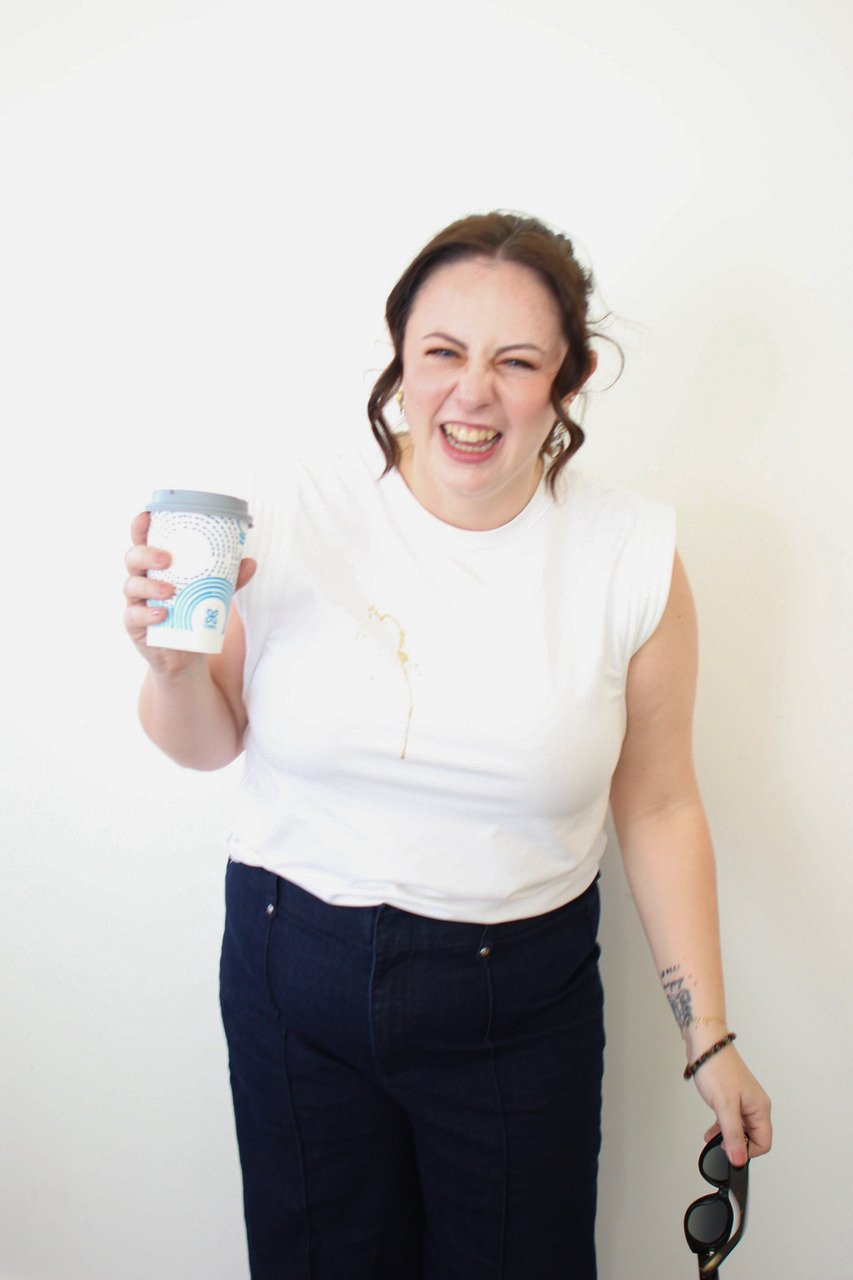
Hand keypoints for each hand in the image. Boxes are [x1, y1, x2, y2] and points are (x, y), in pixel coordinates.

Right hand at [123, 511, 255, 675]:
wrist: (186, 655)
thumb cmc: (195, 614)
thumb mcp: (213, 595)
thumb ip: (229, 579)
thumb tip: (250, 562)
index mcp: (156, 566)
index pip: (143, 540)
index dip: (140, 527)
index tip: (147, 515)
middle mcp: (142, 579)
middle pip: (132, 558)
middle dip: (146, 554)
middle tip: (167, 559)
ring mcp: (136, 602)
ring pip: (132, 585)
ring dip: (150, 586)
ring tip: (170, 591)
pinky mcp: (135, 625)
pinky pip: (133, 616)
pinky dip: (147, 614)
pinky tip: (162, 614)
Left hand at [692, 1044, 771, 1167]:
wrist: (705, 1043)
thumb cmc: (717, 1068)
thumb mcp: (724, 1106)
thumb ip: (732, 1134)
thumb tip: (739, 1159)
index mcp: (760, 1108)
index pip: (763, 1142)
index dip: (747, 1151)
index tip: (730, 1151)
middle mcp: (755, 1105)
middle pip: (753, 1137)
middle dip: (736, 1144)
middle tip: (719, 1145)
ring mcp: (743, 1101)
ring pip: (740, 1128)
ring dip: (727, 1136)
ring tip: (712, 1139)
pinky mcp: (731, 1096)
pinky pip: (731, 1119)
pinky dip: (722, 1126)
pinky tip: (711, 1131)